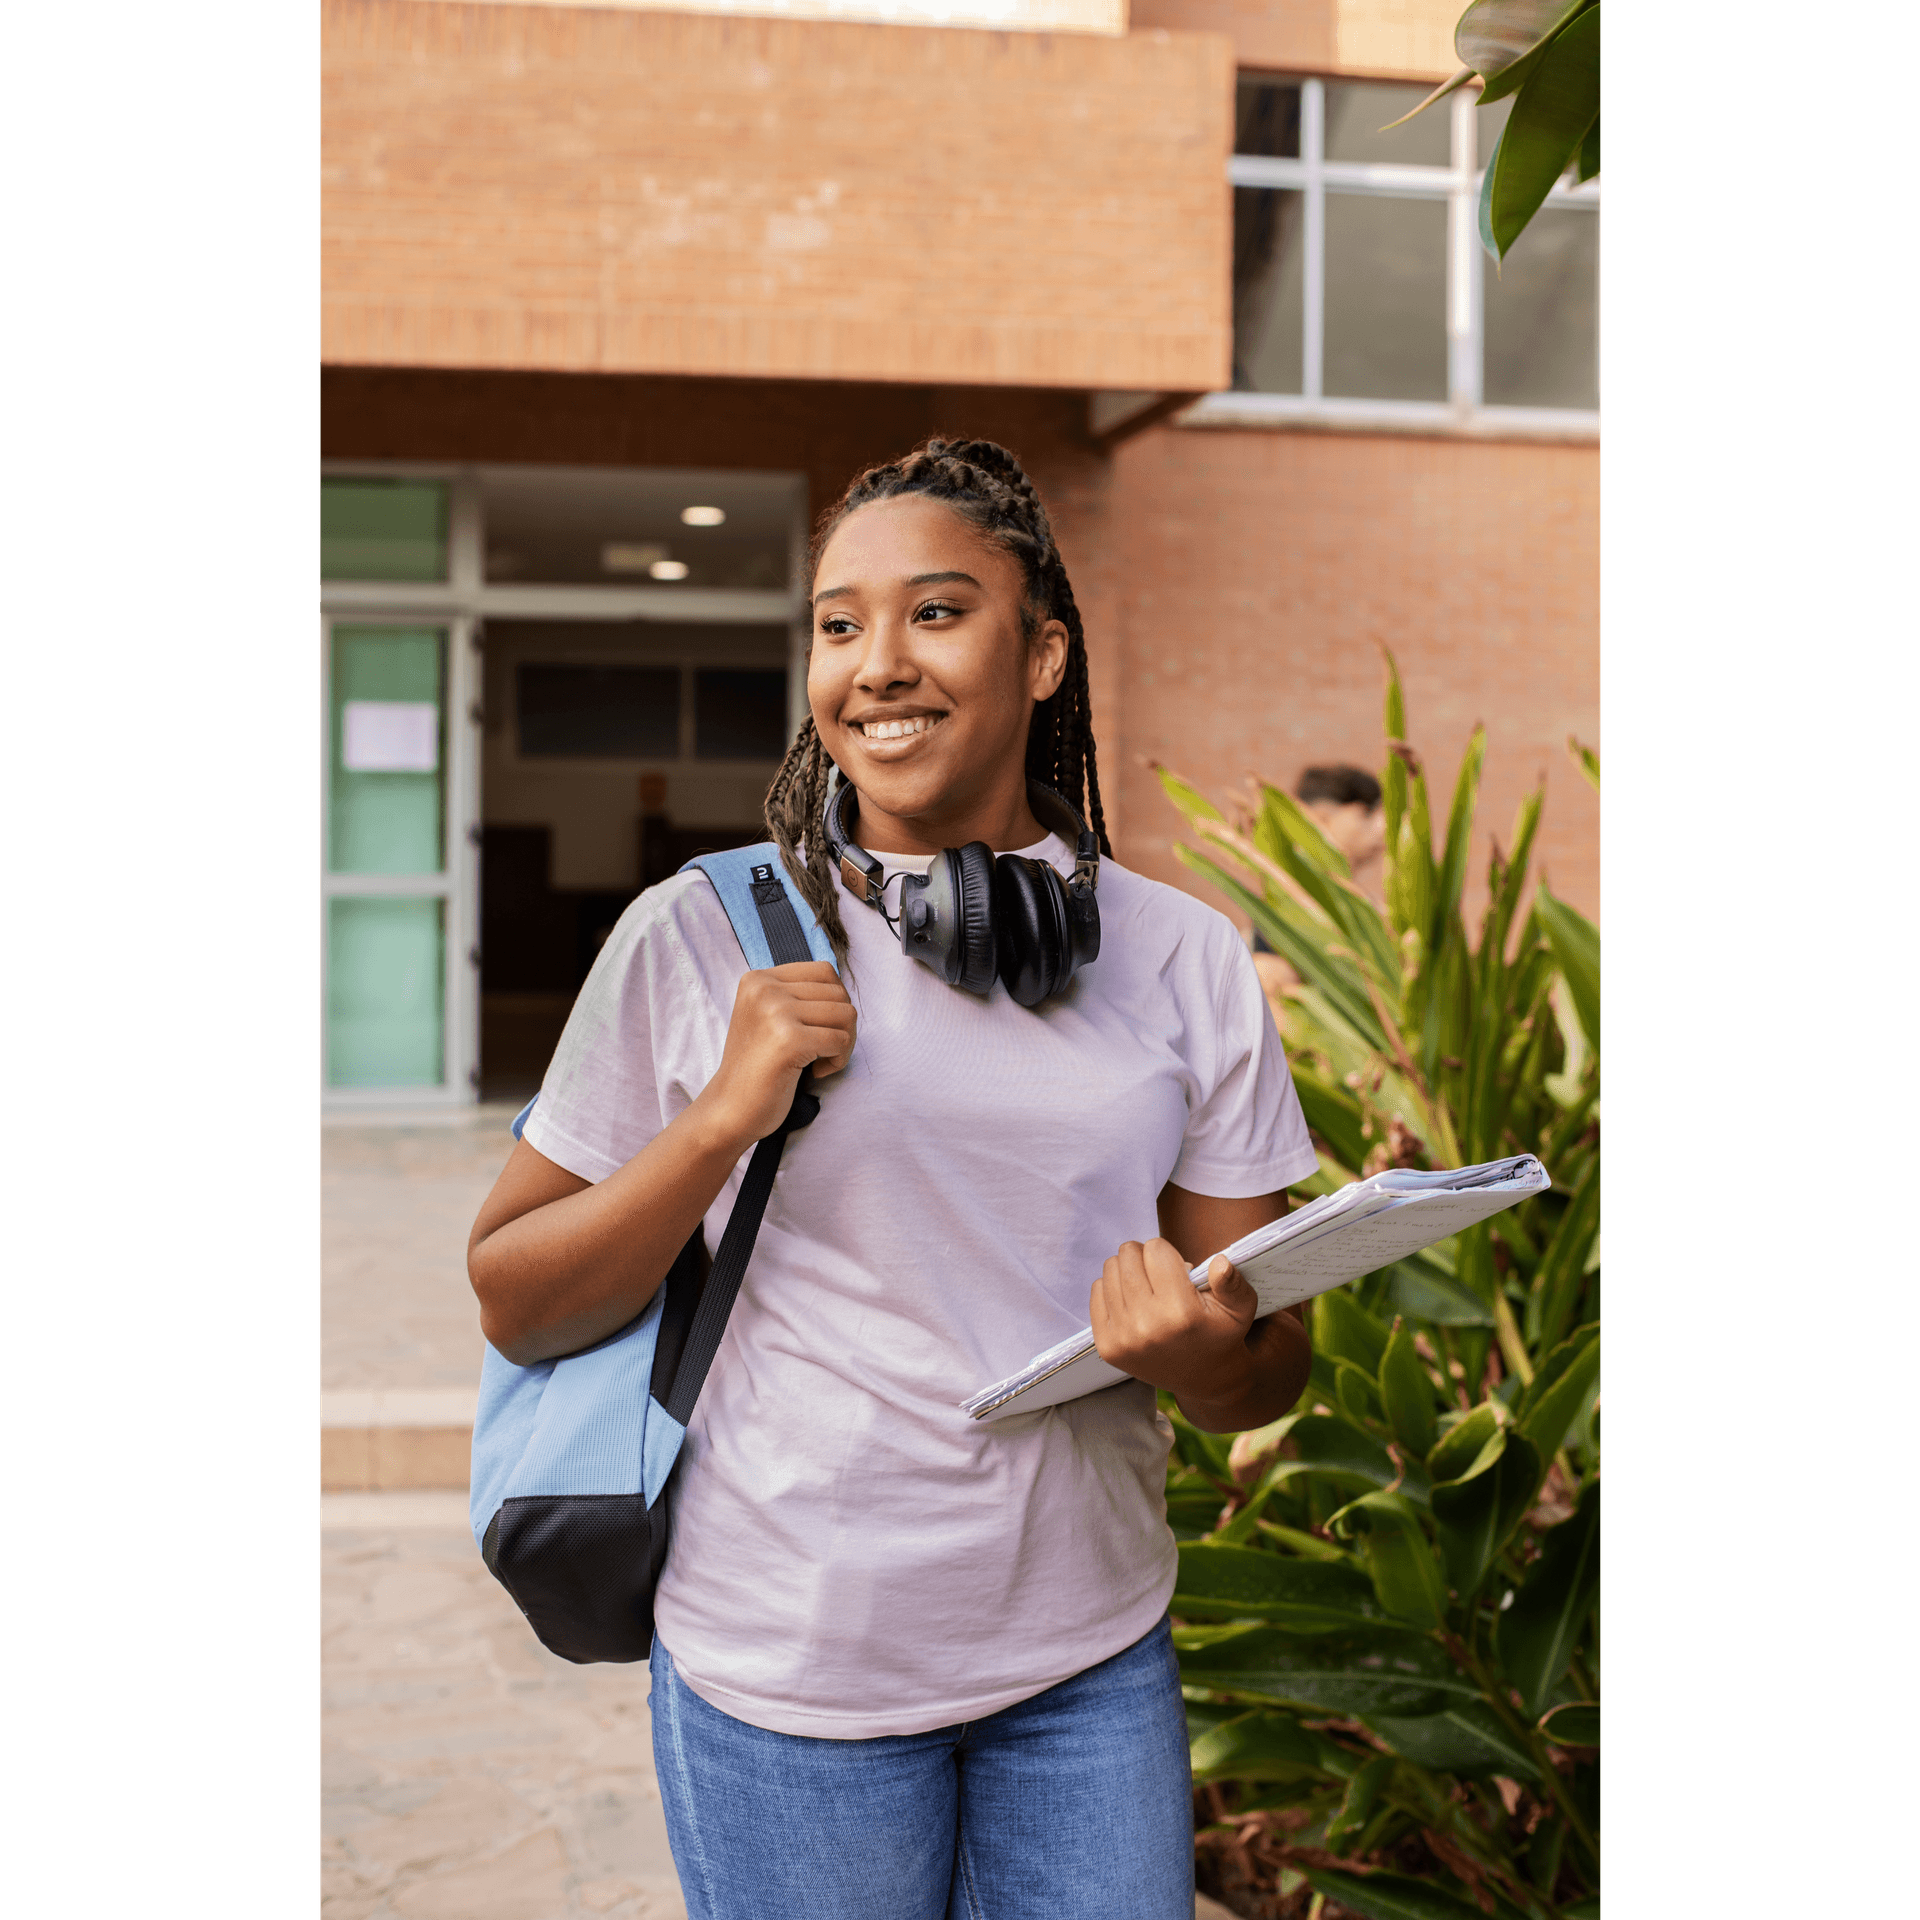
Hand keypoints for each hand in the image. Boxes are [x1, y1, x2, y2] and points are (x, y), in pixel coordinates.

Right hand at [697, 962, 855, 1148]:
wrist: (729, 1109)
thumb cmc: (756, 1068)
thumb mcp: (767, 1017)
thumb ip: (797, 997)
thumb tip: (842, 989)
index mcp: (758, 979)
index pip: (824, 971)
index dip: (834, 1002)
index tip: (819, 1028)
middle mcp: (765, 989)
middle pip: (838, 993)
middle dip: (843, 1025)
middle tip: (824, 1051)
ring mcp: (776, 1012)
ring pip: (846, 1014)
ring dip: (844, 1043)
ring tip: (821, 1061)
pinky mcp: (789, 1040)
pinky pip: (841, 1041)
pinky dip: (838, 1061)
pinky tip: (817, 1072)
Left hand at [1090, 1239, 1260, 1404]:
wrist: (1203, 1379)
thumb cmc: (1220, 1335)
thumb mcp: (1240, 1309)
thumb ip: (1233, 1283)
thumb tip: (1220, 1263)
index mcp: (1181, 1313)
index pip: (1155, 1249)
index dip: (1168, 1254)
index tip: (1178, 1270)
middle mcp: (1148, 1325)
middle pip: (1128, 1254)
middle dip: (1146, 1257)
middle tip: (1161, 1277)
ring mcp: (1123, 1337)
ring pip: (1111, 1268)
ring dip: (1129, 1271)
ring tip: (1148, 1289)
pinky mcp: (1106, 1345)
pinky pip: (1097, 1290)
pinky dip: (1113, 1289)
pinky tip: (1133, 1303)